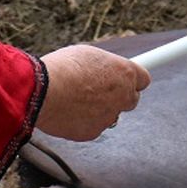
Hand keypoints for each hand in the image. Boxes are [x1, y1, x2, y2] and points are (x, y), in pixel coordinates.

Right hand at [36, 45, 150, 141]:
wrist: (43, 92)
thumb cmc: (62, 68)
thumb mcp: (87, 55)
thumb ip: (104, 67)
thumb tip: (105, 71)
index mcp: (125, 73)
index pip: (143, 79)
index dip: (132, 79)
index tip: (126, 79)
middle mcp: (123, 96)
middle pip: (131, 99)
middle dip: (119, 96)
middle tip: (99, 90)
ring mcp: (109, 116)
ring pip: (109, 114)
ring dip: (98, 109)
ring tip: (74, 98)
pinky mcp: (93, 132)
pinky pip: (91, 126)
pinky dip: (82, 120)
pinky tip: (66, 110)